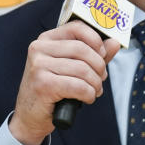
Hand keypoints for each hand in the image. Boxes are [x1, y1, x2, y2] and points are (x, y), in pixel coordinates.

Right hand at [12, 21, 121, 144]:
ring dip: (95, 84)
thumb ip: (93, 54)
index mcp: (46, 40)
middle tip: (101, 79)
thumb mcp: (71, 68)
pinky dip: (89, 94)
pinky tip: (87, 98)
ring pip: (82, 69)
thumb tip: (114, 43)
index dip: (96, 40)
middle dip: (99, 66)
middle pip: (82, 49)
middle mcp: (39, 49)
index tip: (103, 54)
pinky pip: (78, 86)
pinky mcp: (43, 85)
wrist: (30, 116)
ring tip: (94, 91)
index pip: (76, 27)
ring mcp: (39, 66)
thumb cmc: (51, 90)